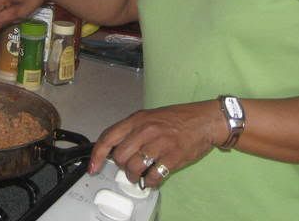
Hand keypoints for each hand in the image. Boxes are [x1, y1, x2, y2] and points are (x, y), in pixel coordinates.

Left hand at [88, 101, 224, 188]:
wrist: (205, 120)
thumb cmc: (178, 118)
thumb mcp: (151, 117)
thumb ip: (133, 130)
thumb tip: (116, 149)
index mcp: (138, 119)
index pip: (109, 137)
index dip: (98, 154)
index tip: (93, 167)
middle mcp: (146, 130)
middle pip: (120, 157)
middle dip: (123, 167)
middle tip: (131, 167)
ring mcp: (159, 143)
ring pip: (134, 168)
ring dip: (135, 176)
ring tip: (142, 175)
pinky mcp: (172, 157)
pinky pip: (153, 176)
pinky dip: (151, 182)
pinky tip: (154, 179)